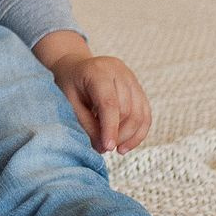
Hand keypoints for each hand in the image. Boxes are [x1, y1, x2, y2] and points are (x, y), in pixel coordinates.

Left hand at [36, 33, 151, 154]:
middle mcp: (119, 72)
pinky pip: (145, 114)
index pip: (109, 103)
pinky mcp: (138, 88)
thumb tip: (104, 148)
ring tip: (117, 148)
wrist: (76, 66)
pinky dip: (139, 132)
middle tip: (105, 147)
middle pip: (127, 109)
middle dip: (119, 134)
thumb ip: (86, 124)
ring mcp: (131, 78)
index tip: (108, 147)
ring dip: (131, 136)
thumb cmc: (70, 83)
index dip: (110, 128)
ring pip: (140, 113)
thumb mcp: (69, 102)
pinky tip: (127, 144)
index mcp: (97, 71)